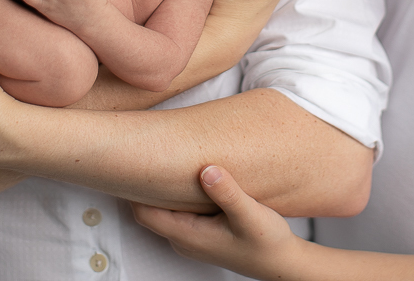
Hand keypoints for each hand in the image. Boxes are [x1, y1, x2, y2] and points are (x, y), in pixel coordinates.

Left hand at [132, 165, 301, 279]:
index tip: (132, 159)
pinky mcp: (202, 233)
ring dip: (160, 188)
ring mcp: (192, 237)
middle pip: (148, 209)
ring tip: (163, 157)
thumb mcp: (250, 215)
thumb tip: (207, 170)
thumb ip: (227, 193)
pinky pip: (177, 211)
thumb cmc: (267, 244)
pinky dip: (175, 193)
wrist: (282, 263)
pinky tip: (189, 176)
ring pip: (163, 209)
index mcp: (188, 235)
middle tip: (144, 150)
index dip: (131, 187)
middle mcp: (184, 238)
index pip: (142, 211)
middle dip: (142, 183)